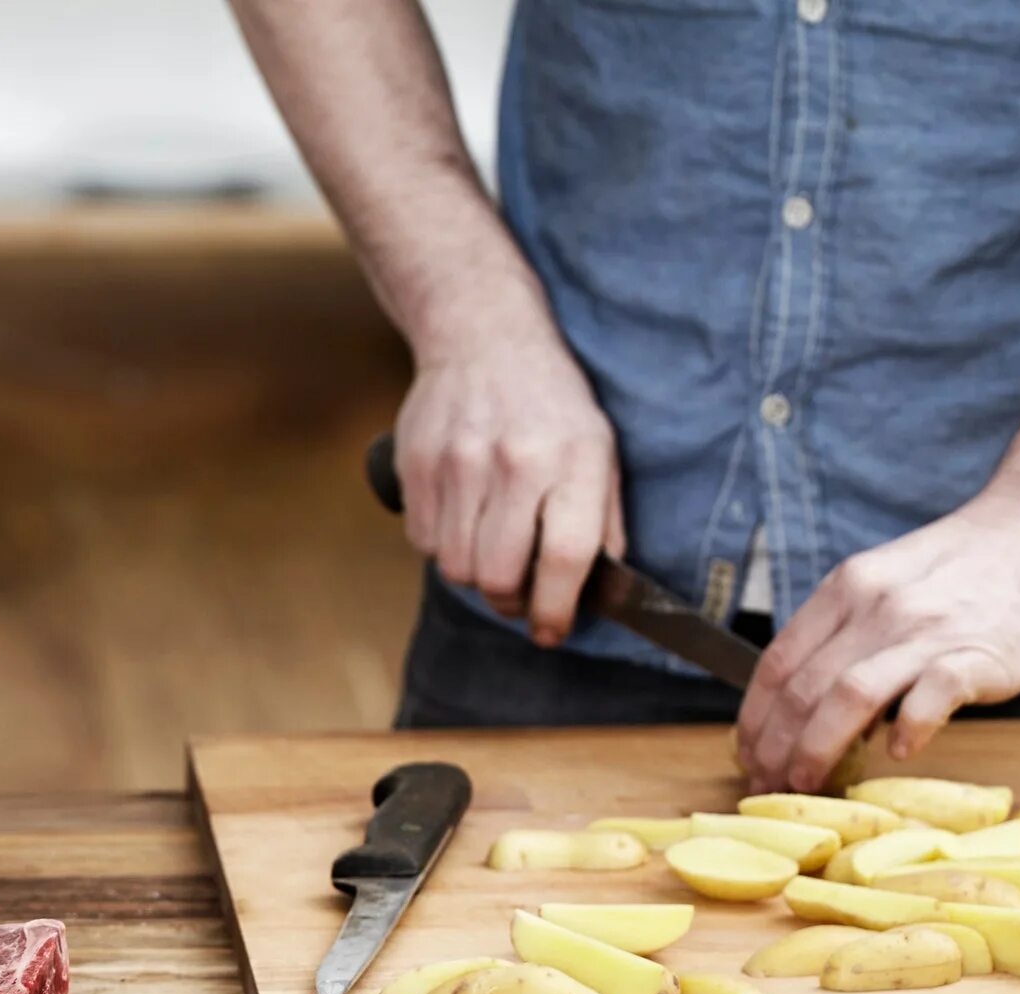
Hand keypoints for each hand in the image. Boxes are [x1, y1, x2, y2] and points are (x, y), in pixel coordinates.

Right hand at [390, 337, 624, 645]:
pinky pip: (423, 541)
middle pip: (498, 576)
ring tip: (490, 550)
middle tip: (519, 597)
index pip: (565, 557)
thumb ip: (603, 520)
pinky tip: (461, 518)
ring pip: (456, 567)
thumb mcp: (600, 448)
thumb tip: (599, 590)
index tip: (553, 631)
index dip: (558, 609)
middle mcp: (514, 462)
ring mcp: (458, 463)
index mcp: (572, 459)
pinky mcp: (417, 464)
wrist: (482, 336)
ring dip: (474, 575)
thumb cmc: (550, 401)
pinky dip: (442, 545)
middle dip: (510, 602)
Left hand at [736, 487, 1019, 792]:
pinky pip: (929, 698)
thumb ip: (849, 630)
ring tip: (806, 784)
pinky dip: (907, 730)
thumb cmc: (968, 565)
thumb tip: (814, 699)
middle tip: (765, 786)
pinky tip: (898, 754)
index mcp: (846, 590)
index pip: (776, 663)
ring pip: (847, 697)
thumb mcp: (887, 580)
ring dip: (816, 748)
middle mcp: (875, 608)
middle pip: (802, 688)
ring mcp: (925, 631)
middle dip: (773, 747)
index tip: (746, 755)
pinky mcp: (977, 653)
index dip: (753, 718)